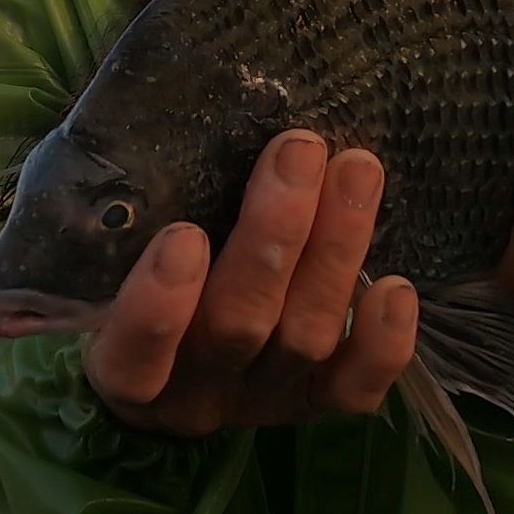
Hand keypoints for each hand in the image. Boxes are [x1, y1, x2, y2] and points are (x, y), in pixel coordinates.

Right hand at [82, 130, 418, 435]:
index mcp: (126, 367)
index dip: (158, 306)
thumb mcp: (117, 252)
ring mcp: (263, 398)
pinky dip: (381, 342)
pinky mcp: (318, 401)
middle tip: (299, 150)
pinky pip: (356, 388)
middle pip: (237, 325)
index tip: (183, 237)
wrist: (171, 355)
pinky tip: (396, 287)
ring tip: (357, 169)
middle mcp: (196, 389)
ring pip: (304, 338)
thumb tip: (178, 112)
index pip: (132, 356)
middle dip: (274, 236)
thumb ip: (135, 213)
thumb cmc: (134, 271)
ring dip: (335, 252)